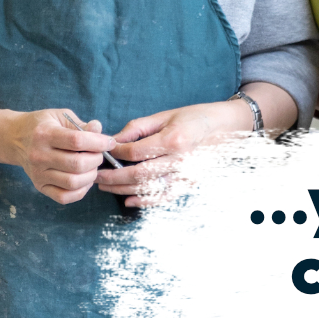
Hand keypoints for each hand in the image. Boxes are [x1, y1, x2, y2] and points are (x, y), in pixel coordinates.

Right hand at [7, 109, 116, 204]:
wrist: (15, 138)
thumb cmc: (42, 124)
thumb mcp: (60, 116)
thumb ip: (80, 124)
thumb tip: (99, 130)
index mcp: (45, 134)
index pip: (77, 141)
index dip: (98, 142)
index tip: (109, 142)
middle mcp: (39, 156)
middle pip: (77, 164)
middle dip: (96, 160)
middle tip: (100, 154)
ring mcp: (38, 174)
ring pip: (72, 182)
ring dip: (90, 176)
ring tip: (92, 166)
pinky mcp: (39, 187)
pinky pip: (64, 197)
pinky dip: (80, 191)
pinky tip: (84, 179)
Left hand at [97, 100, 250, 207]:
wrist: (222, 128)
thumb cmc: (192, 117)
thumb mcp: (165, 115)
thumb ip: (139, 128)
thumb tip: (115, 140)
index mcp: (173, 140)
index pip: (136, 152)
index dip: (117, 152)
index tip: (105, 150)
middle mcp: (179, 161)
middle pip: (139, 174)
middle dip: (113, 177)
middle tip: (96, 175)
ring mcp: (184, 176)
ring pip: (147, 189)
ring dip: (123, 190)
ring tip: (105, 186)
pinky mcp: (187, 184)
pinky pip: (163, 197)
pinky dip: (144, 202)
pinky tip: (128, 200)